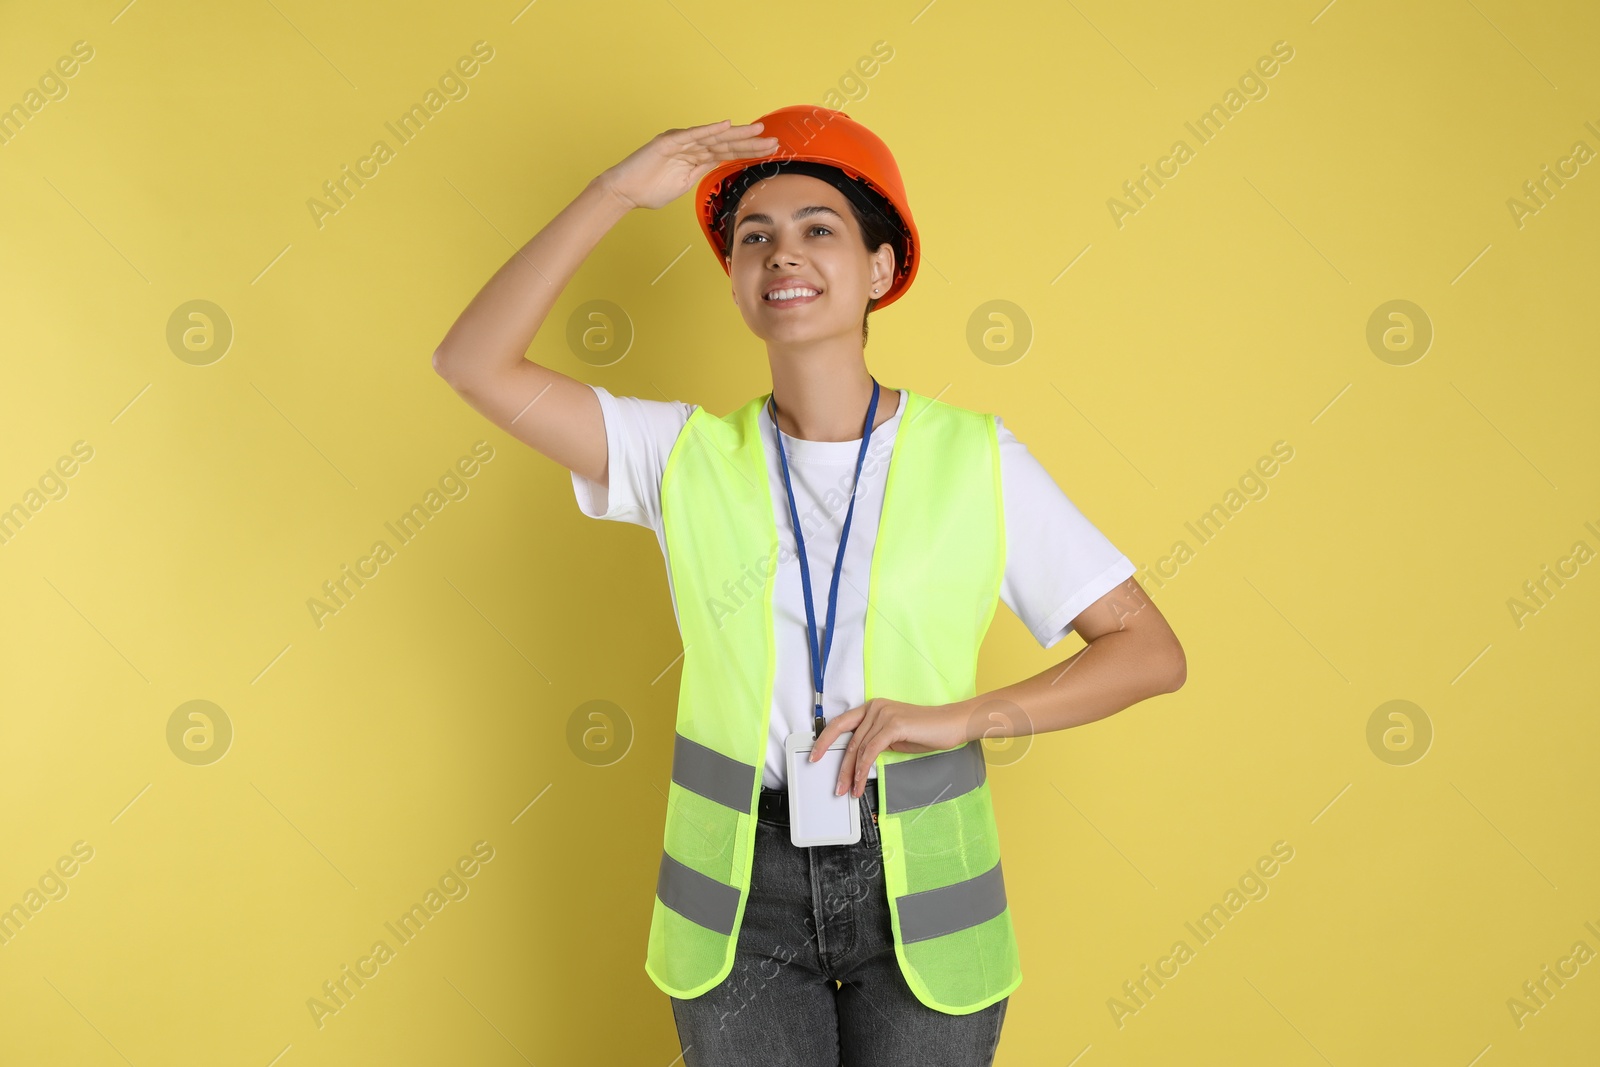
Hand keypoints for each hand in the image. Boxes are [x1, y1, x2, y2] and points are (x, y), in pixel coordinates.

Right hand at [598, 119, 778, 211]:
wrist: (624, 191)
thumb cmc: (649, 190)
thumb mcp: (683, 184)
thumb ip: (700, 173)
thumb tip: (717, 168)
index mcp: (696, 157)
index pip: (728, 153)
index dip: (749, 152)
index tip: (769, 151)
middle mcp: (691, 146)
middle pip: (727, 144)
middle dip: (751, 143)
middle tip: (774, 141)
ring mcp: (681, 142)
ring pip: (714, 138)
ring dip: (737, 134)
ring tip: (758, 131)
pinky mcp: (669, 142)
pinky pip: (693, 135)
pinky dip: (710, 130)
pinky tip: (727, 125)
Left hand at [808, 698, 971, 798]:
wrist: (950, 724)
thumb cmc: (926, 730)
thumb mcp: (894, 735)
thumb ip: (875, 740)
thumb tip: (859, 757)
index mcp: (873, 707)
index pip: (841, 723)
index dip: (826, 740)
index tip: (816, 754)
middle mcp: (875, 707)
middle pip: (846, 737)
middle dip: (837, 764)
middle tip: (833, 783)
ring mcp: (883, 714)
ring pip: (858, 748)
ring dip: (851, 773)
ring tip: (848, 790)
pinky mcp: (892, 725)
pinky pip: (870, 751)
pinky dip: (863, 770)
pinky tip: (860, 783)